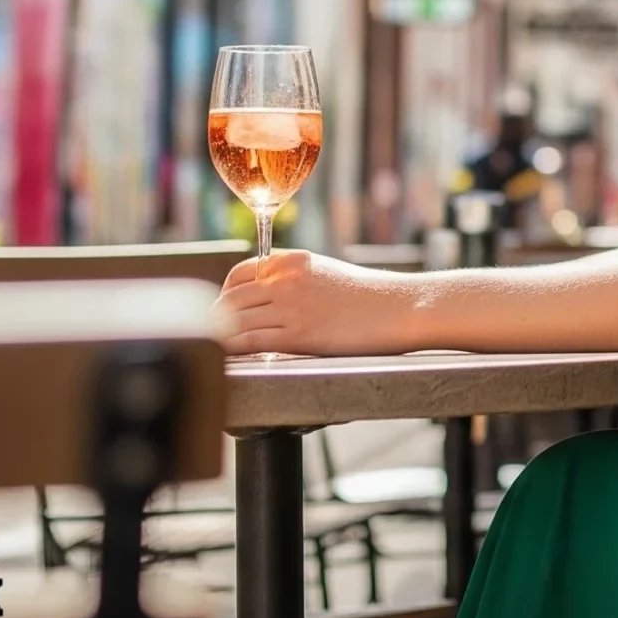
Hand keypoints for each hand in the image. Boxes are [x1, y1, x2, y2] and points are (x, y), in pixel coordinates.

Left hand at [215, 250, 424, 356]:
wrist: (399, 308)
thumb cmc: (368, 295)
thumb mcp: (325, 271)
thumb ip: (292, 277)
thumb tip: (263, 292)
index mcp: (292, 261)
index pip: (240, 272)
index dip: (225, 292)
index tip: (224, 308)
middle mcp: (287, 280)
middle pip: (231, 298)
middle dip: (217, 317)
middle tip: (218, 334)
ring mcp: (292, 306)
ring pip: (235, 320)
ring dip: (221, 335)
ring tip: (219, 349)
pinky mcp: (299, 334)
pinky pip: (251, 341)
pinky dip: (234, 349)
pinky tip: (233, 356)